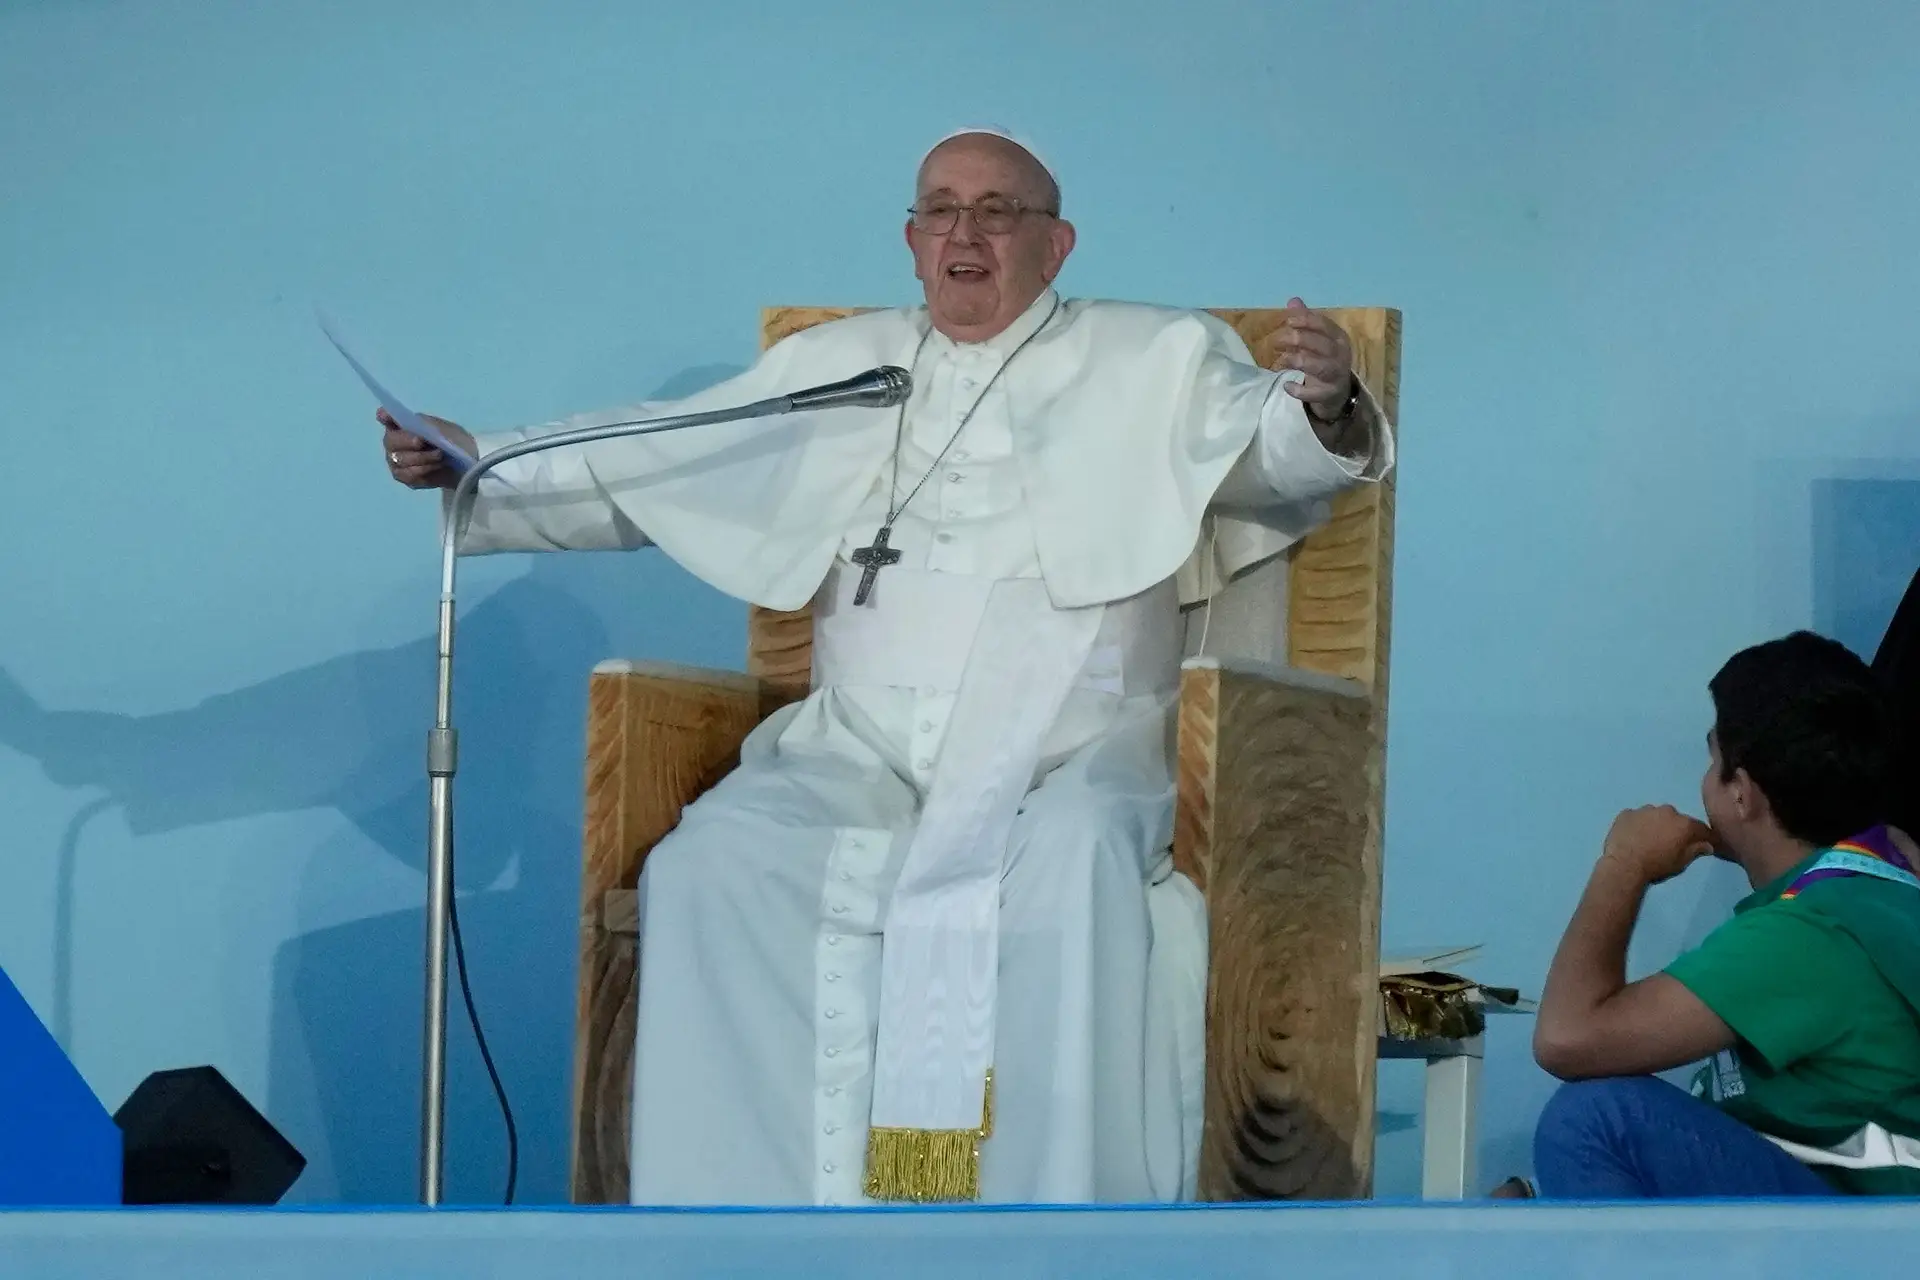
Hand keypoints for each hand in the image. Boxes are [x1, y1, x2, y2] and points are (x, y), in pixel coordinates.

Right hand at [380, 409, 473, 490]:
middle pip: (391, 441)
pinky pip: (409, 475)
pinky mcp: (403, 477)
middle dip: (406, 441)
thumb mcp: (445, 429)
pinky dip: (424, 470)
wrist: (461, 465)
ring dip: (421, 457)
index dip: (384, 417)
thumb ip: (429, 424)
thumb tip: (417, 422)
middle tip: (421, 441)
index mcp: (401, 425)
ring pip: (401, 460)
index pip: (386, 418)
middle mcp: (393, 442)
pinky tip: (437, 466)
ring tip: (439, 455)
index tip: (384, 415)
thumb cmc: (449, 441)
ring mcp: (395, 461)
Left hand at [1276, 297, 1354, 419]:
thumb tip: (1292, 301)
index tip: (1288, 320)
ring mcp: (1336, 375)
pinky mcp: (1328, 394)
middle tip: (1277, 340)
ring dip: (1299, 361)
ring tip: (1282, 359)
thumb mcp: (1318, 339)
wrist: (1338, 392)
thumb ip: (1306, 321)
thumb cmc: (1325, 359)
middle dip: (1299, 339)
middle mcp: (1340, 355)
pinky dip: (1299, 390)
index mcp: (1338, 337)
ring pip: (1320, 366)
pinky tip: (1286, 386)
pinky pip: (1314, 393)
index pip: (1324, 325)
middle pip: (1321, 344)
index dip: (1306, 321)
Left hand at [1602, 805, 1719, 884]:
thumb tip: (1707, 845)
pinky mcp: (1626, 813)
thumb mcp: (1681, 861)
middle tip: (1671, 842)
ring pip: (1656, 815)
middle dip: (1677, 828)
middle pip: (1677, 819)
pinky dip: (1638, 823)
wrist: (1624, 864)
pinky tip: (1634, 835)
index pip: (1701, 828)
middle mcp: (1666, 811)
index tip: (1706, 843)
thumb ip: (1696, 850)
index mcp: (1683, 823)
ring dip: (1657, 823)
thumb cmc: (1656, 865)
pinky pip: (1637, 816)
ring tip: (1650, 838)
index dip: (1705, 836)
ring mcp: (1644, 810)